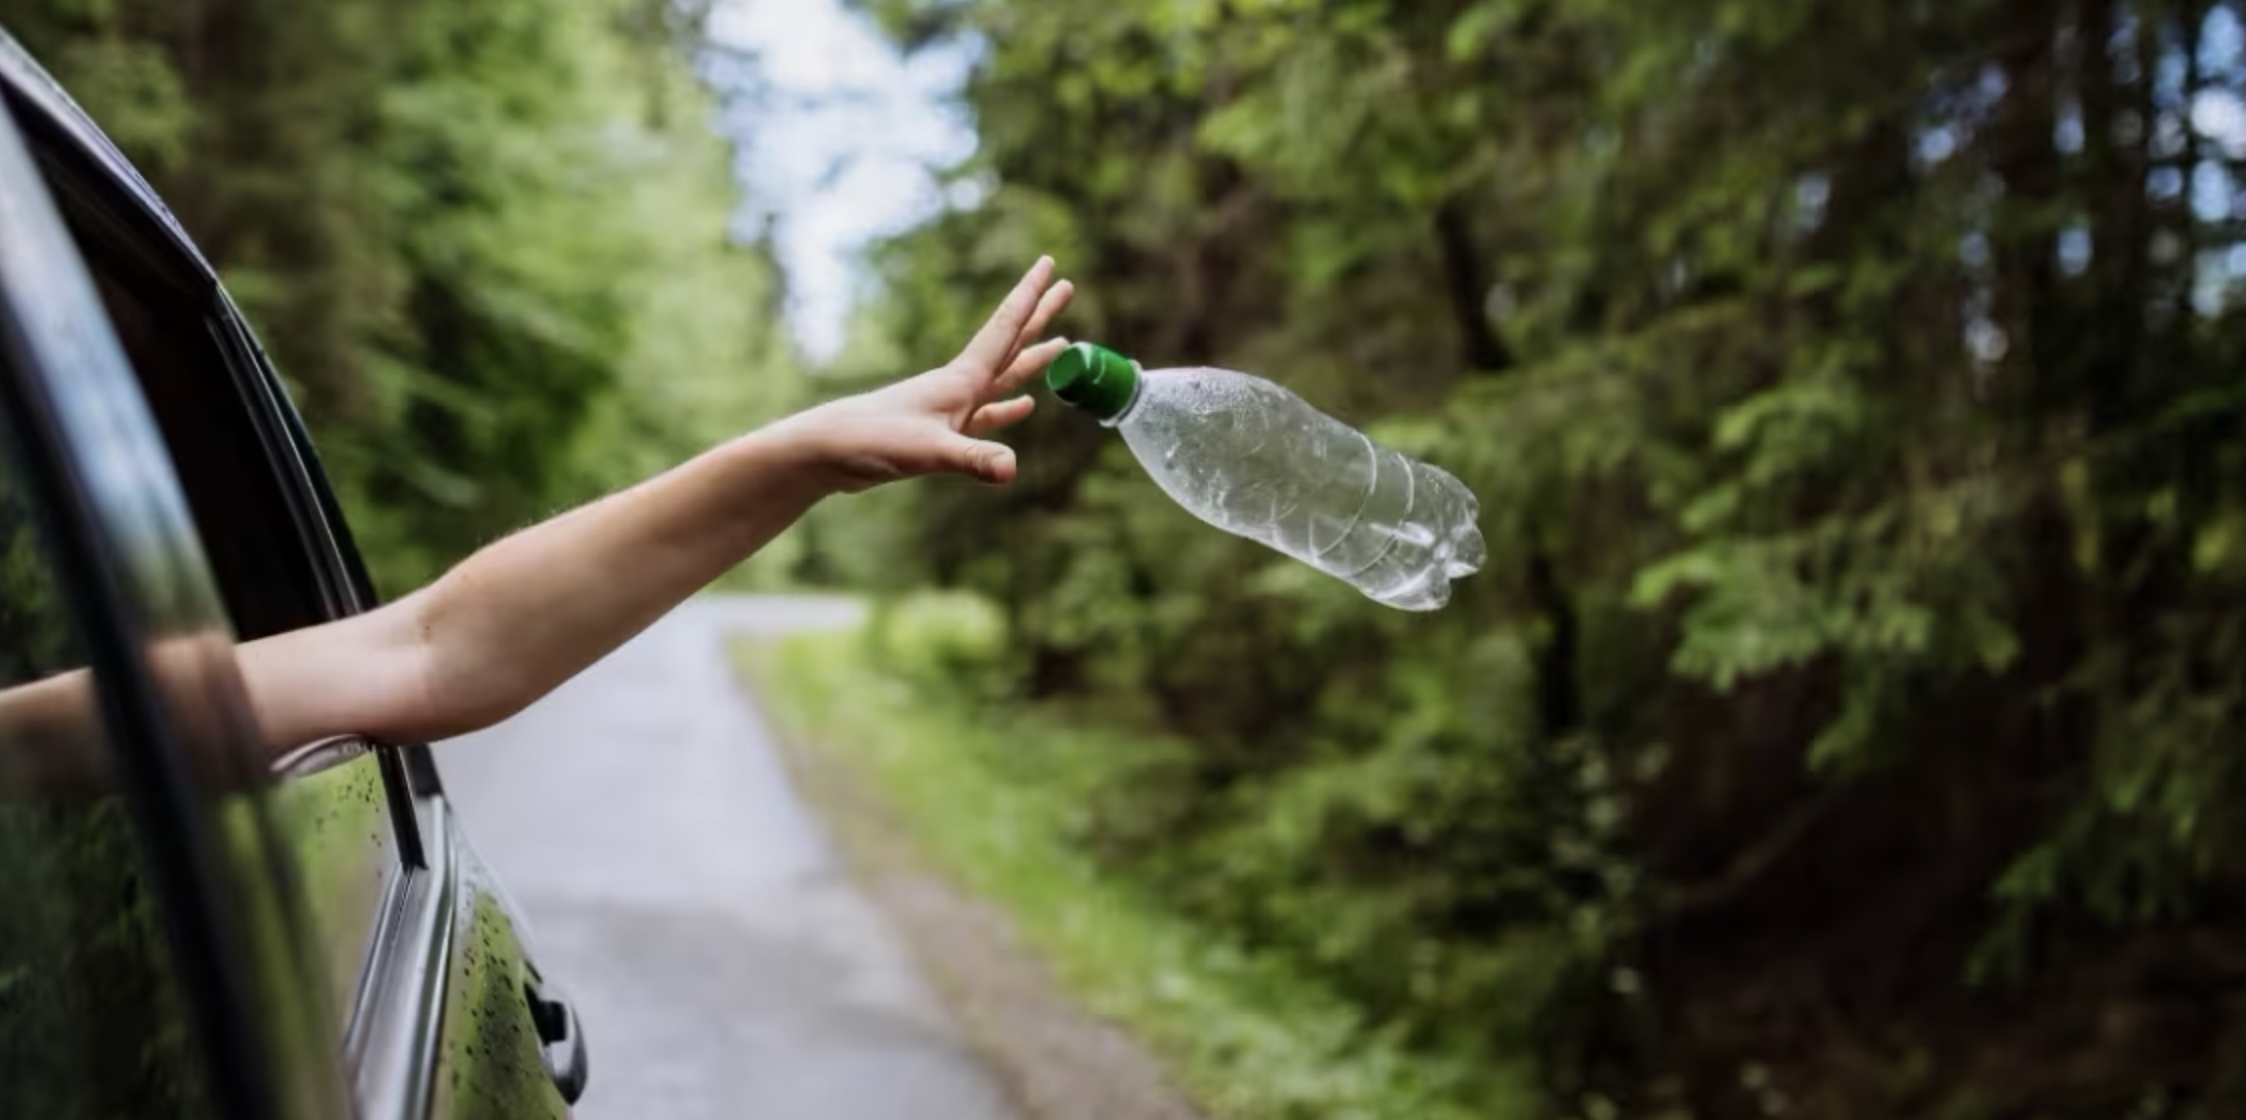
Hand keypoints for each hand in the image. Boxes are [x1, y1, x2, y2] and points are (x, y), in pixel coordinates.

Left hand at [786, 257, 1074, 492]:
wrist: (827, 451)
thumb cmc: (872, 441)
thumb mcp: (928, 452)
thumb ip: (973, 458)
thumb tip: (1012, 468)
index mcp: (960, 380)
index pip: (1005, 329)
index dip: (1031, 297)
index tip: (1052, 265)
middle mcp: (959, 385)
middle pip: (1011, 343)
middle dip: (1039, 316)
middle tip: (1067, 286)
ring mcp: (951, 407)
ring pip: (1003, 376)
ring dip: (1032, 360)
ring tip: (1062, 345)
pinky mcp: (941, 431)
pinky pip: (987, 414)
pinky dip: (1007, 408)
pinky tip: (1024, 406)